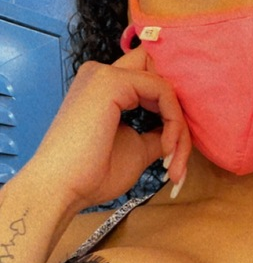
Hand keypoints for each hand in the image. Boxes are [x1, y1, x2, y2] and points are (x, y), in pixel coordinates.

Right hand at [29, 46, 190, 211]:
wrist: (62, 189)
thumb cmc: (92, 175)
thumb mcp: (137, 149)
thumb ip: (158, 132)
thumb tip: (180, 128)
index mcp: (104, 88)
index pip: (151, 79)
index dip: (171, 109)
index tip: (174, 152)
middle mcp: (102, 74)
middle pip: (160, 73)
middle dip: (179, 111)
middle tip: (178, 152)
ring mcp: (105, 74)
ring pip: (165, 85)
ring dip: (179, 125)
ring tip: (173, 160)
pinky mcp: (112, 81)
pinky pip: (163, 90)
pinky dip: (174, 122)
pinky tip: (166, 150)